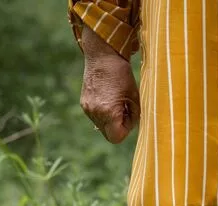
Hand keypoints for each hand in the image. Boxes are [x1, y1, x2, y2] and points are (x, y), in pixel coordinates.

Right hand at [79, 25, 139, 143]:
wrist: (102, 56)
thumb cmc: (122, 75)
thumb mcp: (134, 96)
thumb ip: (134, 116)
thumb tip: (131, 126)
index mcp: (108, 112)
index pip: (117, 137)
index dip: (126, 130)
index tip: (130, 116)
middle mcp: (94, 112)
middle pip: (109, 134)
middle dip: (119, 126)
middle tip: (125, 110)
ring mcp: (87, 108)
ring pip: (102, 127)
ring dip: (111, 120)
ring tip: (117, 101)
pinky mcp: (83, 103)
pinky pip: (96, 117)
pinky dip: (104, 113)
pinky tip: (109, 98)